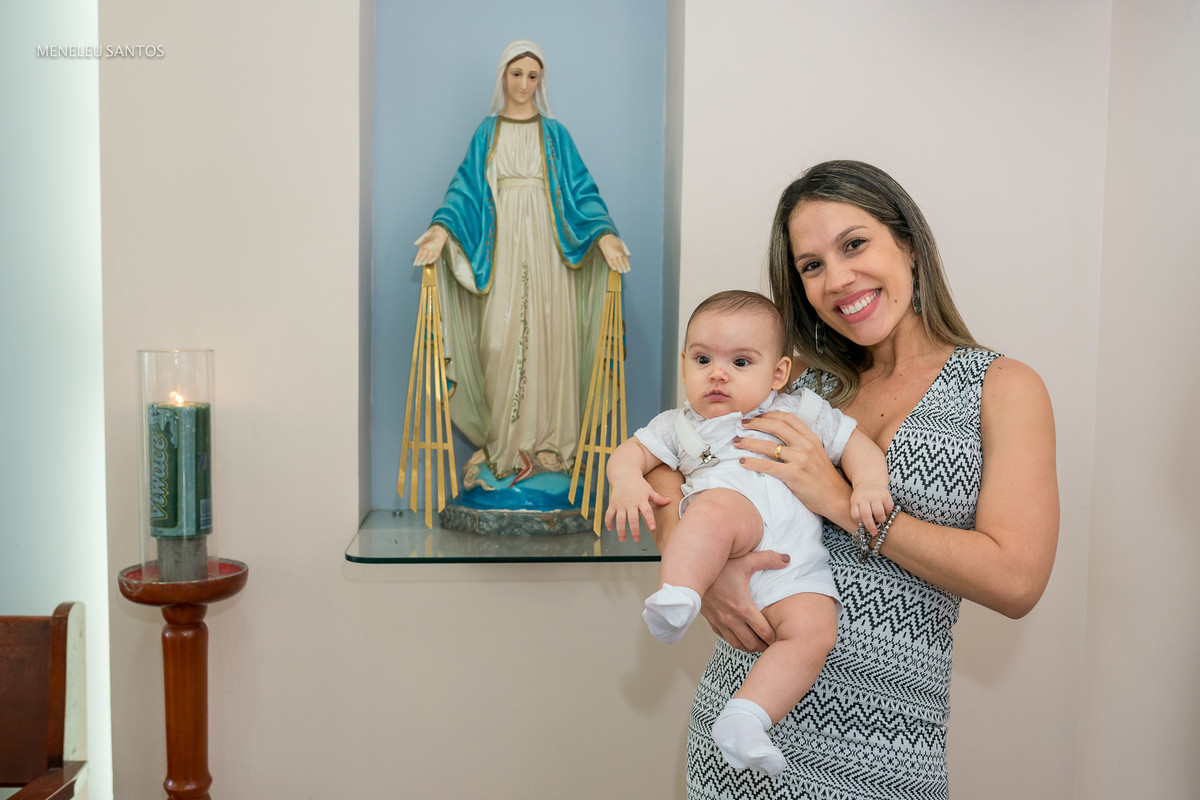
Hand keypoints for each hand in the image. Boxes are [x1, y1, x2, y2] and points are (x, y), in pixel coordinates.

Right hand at [413, 226, 447, 265]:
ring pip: (429, 257)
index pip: (419, 254)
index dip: (417, 259)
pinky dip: (433, 259)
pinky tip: (430, 262)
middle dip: (420, 261)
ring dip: (425, 261)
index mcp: (423, 247)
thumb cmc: (431, 233)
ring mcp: (433, 250)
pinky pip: (436, 256)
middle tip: (417, 265)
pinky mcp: (438, 250)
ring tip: (422, 264)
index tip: (415, 264)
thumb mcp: (425, 236)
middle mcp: (428, 249)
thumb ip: (420, 240)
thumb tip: (415, 245)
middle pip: (423, 257)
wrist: (439, 230)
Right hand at [598, 233, 630, 272]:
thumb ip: (626, 250)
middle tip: (625, 272)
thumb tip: (629, 256)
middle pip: (621, 263)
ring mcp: (612, 256)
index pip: (625, 260)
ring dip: (619, 269)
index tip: (629, 269)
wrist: (605, 238)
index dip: (627, 266)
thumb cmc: (614, 240)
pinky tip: (615, 269)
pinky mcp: (607, 256)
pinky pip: (610, 263)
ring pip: (616, 264)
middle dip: (624, 268)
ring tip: (621, 272)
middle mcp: (617, 254)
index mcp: (621, 251)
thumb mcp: (622, 243)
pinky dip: (613, 267)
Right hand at [604, 476, 669, 542]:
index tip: (652, 528)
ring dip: (620, 530)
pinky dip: (608, 522)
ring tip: (623, 539)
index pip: (647, 511)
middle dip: (634, 530)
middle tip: (637, 540)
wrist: (624, 475)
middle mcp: (631, 503)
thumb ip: (658, 498)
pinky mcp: (613, 504)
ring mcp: (621, 504)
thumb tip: (669, 501)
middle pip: (632, 518)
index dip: (650, 519)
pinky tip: (610, 529)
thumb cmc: (639, 484)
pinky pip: (609, 514)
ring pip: (620, 519)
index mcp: (641, 500)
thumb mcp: (649, 490)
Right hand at [700, 550, 790, 651]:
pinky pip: (724, 637)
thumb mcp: (746, 559)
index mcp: (743, 607)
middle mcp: (731, 619)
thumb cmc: (719, 565)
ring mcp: (719, 621)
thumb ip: (768, 559)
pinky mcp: (711, 620)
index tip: (782, 636)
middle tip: (774, 643)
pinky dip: (735, 640)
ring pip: (738, 644)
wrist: (692, 569)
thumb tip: (787, 559)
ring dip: (750, 646)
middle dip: (765, 645)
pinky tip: (741, 635)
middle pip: (752, 643)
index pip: (764, 632)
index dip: (775, 637)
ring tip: (760, 643)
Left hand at [735, 411, 853, 529]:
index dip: (769, 414)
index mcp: (811, 437)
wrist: (836, 497)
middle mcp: (806, 445)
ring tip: (736, 442)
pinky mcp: (794, 475)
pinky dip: (752, 462)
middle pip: (776, 426)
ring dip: (748, 442)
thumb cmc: (823, 477)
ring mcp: (800, 459)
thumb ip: (801, 443)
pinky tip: (743, 462)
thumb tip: (779, 436)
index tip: (756, 416)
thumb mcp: (816, 453)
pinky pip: (768, 466)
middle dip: (755, 423)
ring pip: (768, 446)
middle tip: (742, 425)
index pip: (788, 418)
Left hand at [850, 480, 893, 535]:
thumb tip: (865, 528)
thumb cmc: (862, 497)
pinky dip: (888, 512)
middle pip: (867, 515)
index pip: (856, 515)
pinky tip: (885, 511)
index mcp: (856, 501)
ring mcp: (876, 496)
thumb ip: (858, 513)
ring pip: (879, 513)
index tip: (863, 523)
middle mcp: (865, 498)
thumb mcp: (855, 502)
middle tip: (874, 532)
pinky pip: (889, 508)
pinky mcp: (886, 495)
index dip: (860, 521)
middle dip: (871, 526)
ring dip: (881, 519)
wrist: (870, 481)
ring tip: (880, 519)